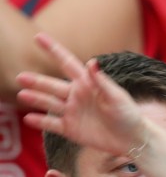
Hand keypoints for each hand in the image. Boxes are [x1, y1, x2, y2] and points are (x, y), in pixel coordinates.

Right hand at [16, 33, 144, 157]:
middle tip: (21, 77)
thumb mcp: (117, 96)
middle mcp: (76, 96)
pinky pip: (52, 124)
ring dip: (35, 99)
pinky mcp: (72, 129)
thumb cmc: (129, 115)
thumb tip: (92, 62)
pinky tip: (28, 119)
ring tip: (22, 95)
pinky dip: (40, 122)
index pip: (67, 63)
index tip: (38, 36)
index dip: (53, 50)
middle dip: (37, 81)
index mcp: (87, 84)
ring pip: (49, 103)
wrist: (133, 140)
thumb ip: (102, 81)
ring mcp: (73, 112)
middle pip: (52, 86)